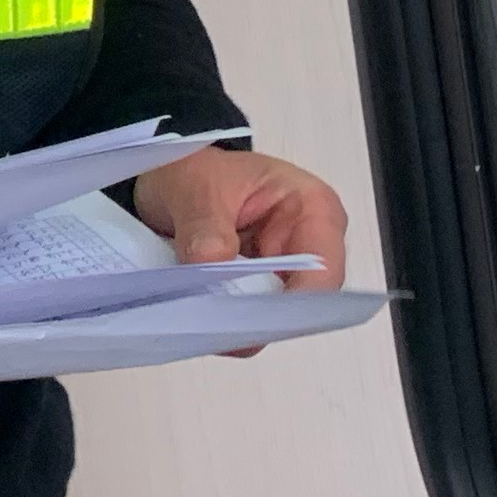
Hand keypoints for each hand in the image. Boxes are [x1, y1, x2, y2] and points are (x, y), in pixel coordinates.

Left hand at [132, 147, 348, 360]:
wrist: (172, 180)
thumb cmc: (198, 172)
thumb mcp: (194, 186)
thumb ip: (204, 222)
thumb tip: (212, 260)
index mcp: (312, 209)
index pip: (323, 268)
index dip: (296, 301)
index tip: (255, 317)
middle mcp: (306, 246)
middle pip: (300, 303)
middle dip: (258, 315)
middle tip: (215, 324)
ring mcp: (281, 273)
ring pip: (271, 318)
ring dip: (235, 323)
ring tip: (196, 318)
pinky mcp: (255, 293)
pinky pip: (245, 321)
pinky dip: (221, 323)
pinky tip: (195, 318)